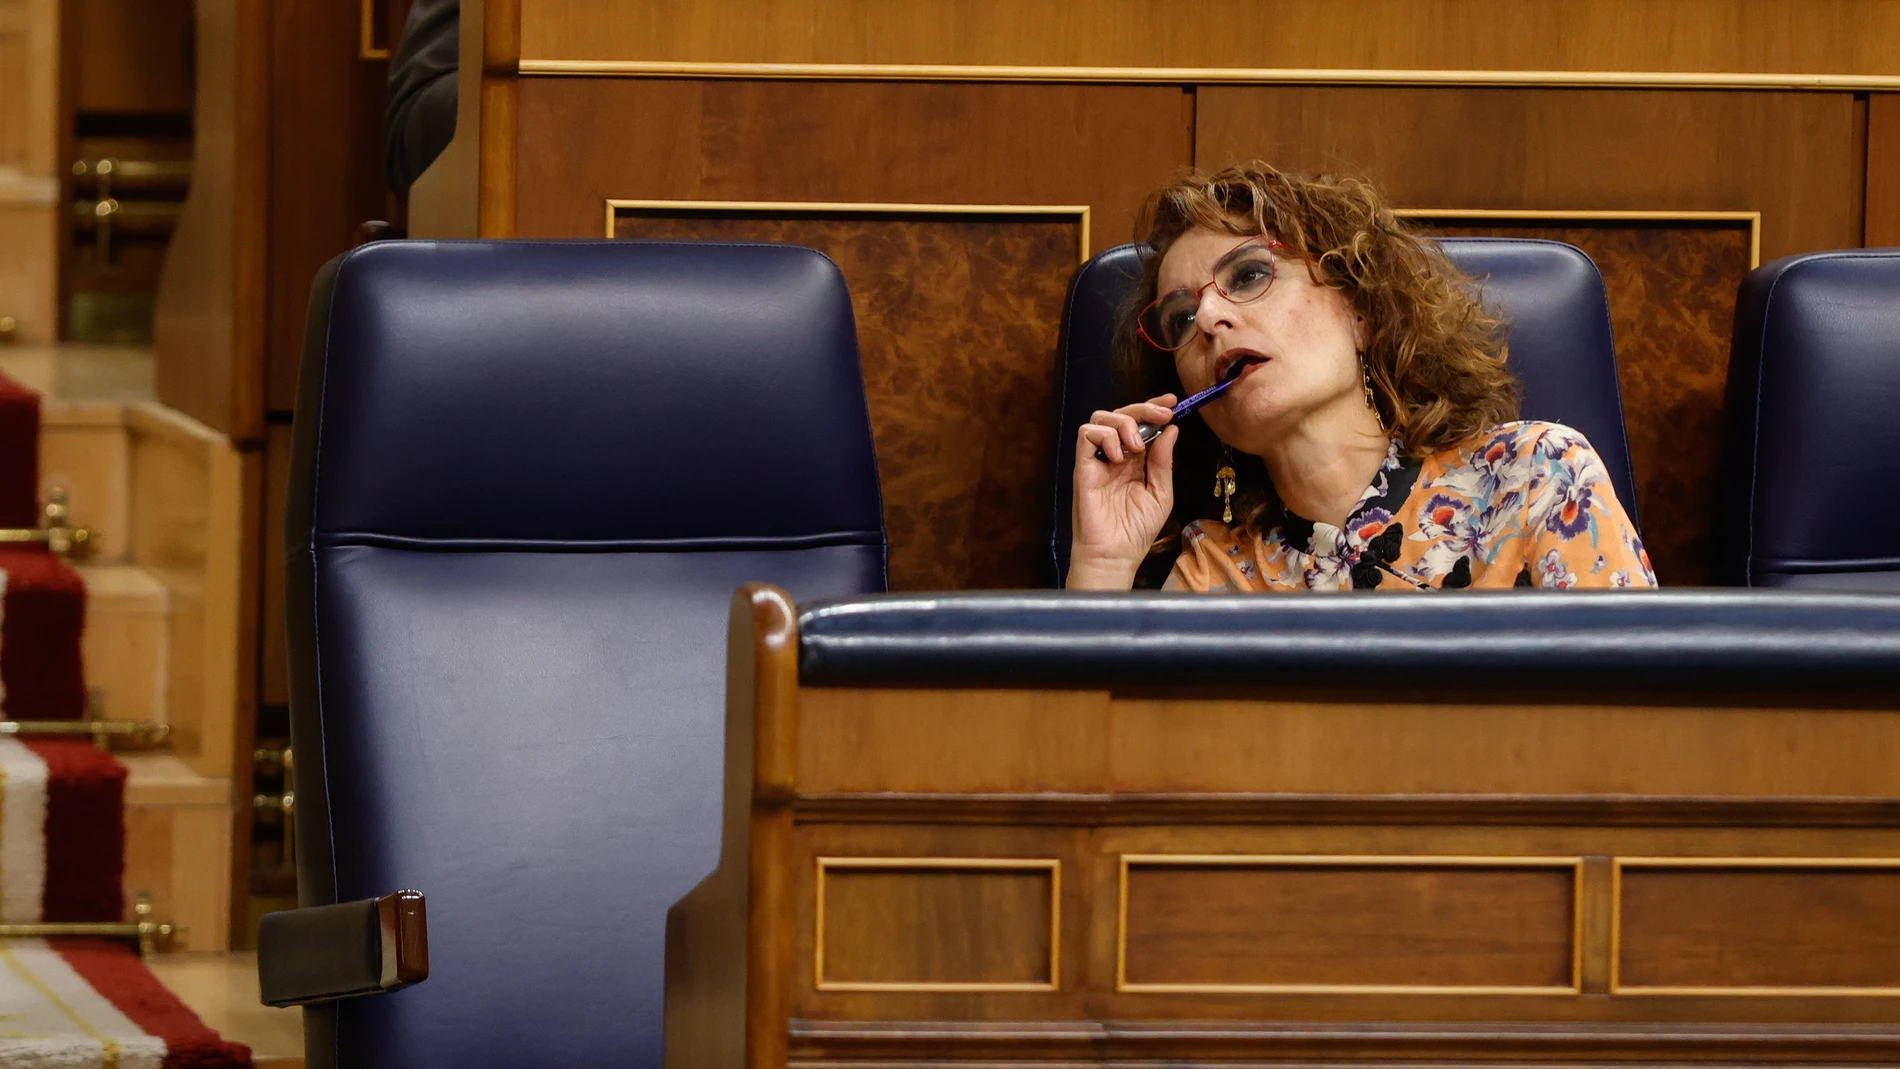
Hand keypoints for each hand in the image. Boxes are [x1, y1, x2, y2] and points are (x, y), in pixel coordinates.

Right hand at [1067, 395, 1177, 589]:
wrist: (1116, 553)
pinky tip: (1118, 457)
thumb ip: (1163, 461)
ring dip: (1124, 423)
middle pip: (1122, 413)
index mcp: (1136, 459)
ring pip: (1101, 417)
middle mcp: (1116, 454)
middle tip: (1163, 415)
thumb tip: (1171, 429)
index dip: (1154, 408)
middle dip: (1144, 408)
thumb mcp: (1161, 492)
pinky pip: (1086, 434)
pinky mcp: (1083, 466)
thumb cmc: (1137, 529)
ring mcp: (1098, 459)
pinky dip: (1104, 437)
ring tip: (1137, 447)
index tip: (1171, 402)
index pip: (1141, 423)